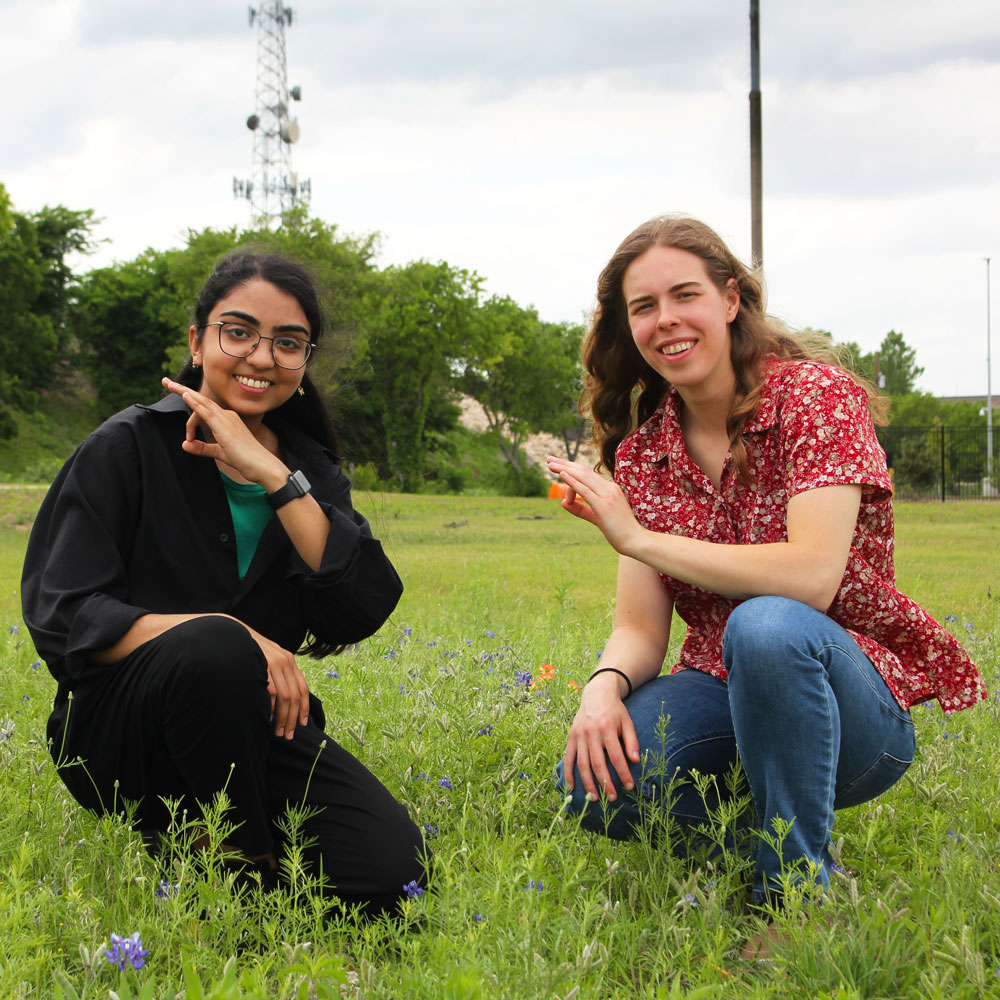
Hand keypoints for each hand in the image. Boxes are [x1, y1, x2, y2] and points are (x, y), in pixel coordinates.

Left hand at [162, 378, 285, 487]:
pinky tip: (185, 396)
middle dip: (182, 390)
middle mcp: (227, 415)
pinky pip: (207, 411)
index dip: (190, 409)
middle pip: (201, 400)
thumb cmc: (245, 460)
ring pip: (202, 402)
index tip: (182, 415)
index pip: (204, 409)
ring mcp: (226, 419)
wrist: (261, 465)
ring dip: (184, 392)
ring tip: (168, 384)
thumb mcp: (219, 453)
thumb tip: (184, 445)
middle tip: (165, 381)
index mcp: (228, 420)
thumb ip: (202, 448)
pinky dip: (195, 403)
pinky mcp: (224, 427)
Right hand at [244, 626, 310, 738]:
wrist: (234, 633)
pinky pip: (271, 693)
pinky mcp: (262, 667)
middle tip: (288, 735)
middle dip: (293, 719)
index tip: (302, 724)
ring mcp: (274, 664)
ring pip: (285, 697)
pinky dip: (271, 708)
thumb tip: (285, 700)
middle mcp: (285, 661)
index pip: (302, 688)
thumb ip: (279, 674)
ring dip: (283, 718)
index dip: (304, 708)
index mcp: (289, 661)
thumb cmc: (250, 651)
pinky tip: (268, 719)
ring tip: (279, 732)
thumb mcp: (269, 659)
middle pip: (294, 696)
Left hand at [546, 456, 643, 555]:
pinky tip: (562, 474)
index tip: (558, 464)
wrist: (636, 541)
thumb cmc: (619, 531)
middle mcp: (609, 488)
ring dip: (565, 469)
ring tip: (551, 464)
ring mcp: (607, 495)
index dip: (572, 468)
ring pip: (583, 477)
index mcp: (610, 489)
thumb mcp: (597, 518)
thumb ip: (581, 510)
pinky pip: (585, 490)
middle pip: (583, 471)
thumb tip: (563, 503)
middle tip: (549, 458)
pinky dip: (573, 481)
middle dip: (565, 464)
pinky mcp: (603, 505)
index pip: (587, 475)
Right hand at [563, 672, 640, 801]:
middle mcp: (591, 732)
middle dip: (605, 783)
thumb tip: (635, 760)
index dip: (623, 773)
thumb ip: (631, 741)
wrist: (596, 694)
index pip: (616, 756)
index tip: (630, 786)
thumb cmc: (615, 710)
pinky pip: (568, 757)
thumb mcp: (627, 722)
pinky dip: (568, 773)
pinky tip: (572, 787)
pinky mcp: (571, 737)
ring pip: (582, 763)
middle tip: (612, 798)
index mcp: (606, 728)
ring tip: (594, 798)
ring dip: (587, 783)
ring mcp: (578, 735)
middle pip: (597, 763)